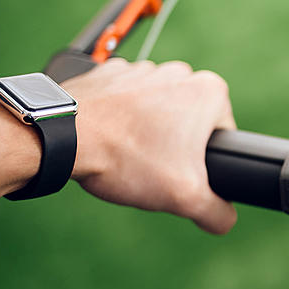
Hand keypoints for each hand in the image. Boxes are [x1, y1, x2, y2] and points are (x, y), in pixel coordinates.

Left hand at [62, 59, 236, 233]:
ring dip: (147, 132)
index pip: (222, 135)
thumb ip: (217, 213)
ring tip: (128, 154)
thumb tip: (224, 219)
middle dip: (175, 146)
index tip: (180, 173)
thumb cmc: (128, 157)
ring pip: (157, 111)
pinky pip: (125, 101)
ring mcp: (144, 69)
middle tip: (153, 167)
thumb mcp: (186, 197)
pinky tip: (110, 139)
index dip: (204, 162)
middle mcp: (180, 73)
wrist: (64, 136)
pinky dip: (120, 119)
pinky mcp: (111, 72)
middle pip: (189, 122)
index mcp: (210, 92)